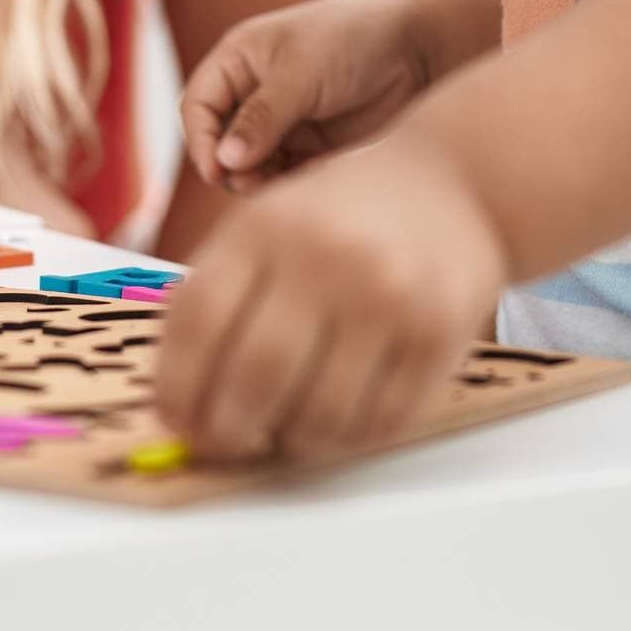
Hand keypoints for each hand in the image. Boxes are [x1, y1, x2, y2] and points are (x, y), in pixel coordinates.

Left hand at [150, 133, 510, 465]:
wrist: (457, 185)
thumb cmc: (347, 215)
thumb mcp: (270, 220)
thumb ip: (221, 292)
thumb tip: (178, 395)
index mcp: (266, 225)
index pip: (198, 319)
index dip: (175, 385)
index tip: (173, 418)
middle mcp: (327, 257)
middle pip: (254, 376)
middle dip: (224, 431)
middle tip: (220, 444)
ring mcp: (388, 298)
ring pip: (319, 416)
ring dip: (288, 442)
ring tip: (280, 431)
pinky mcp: (439, 336)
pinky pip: (379, 422)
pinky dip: (346, 439)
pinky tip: (334, 422)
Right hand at [177, 0, 442, 193]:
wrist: (418, 46)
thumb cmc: (354, 39)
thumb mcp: (301, 73)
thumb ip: (261, 118)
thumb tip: (224, 161)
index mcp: (240, 59)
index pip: (198, 105)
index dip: (201, 139)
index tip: (217, 169)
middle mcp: (255, 91)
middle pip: (220, 141)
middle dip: (230, 165)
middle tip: (249, 182)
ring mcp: (284, 120)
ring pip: (251, 164)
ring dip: (258, 180)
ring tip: (275, 186)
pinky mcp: (312, 145)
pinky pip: (285, 174)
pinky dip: (289, 183)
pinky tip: (311, 178)